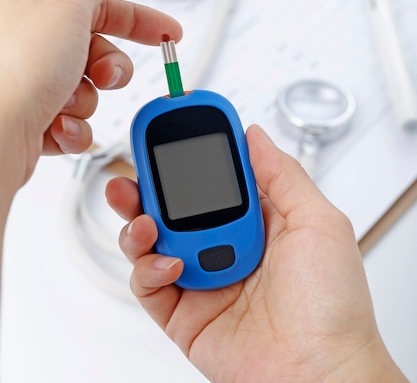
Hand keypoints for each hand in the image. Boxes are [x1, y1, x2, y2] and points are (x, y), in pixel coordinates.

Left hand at [0, 0, 181, 190]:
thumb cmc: (12, 70)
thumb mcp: (64, 7)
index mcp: (28, 7)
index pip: (95, 5)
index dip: (137, 20)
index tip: (169, 33)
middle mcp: (25, 44)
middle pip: (94, 51)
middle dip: (108, 68)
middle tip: (104, 75)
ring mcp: (26, 84)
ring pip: (86, 91)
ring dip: (84, 101)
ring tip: (64, 104)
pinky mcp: (28, 120)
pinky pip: (70, 122)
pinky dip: (71, 128)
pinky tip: (57, 127)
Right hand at [107, 125, 406, 382]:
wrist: (320, 375)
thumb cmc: (332, 306)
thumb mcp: (318, 222)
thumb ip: (282, 173)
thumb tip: (254, 135)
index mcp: (257, 219)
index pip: (215, 175)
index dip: (192, 150)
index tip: (174, 128)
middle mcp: (225, 244)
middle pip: (174, 204)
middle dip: (149, 182)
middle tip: (137, 166)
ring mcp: (202, 276)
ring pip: (152, 238)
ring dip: (138, 221)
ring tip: (145, 217)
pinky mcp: (182, 312)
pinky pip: (148, 281)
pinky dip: (148, 266)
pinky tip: (171, 261)